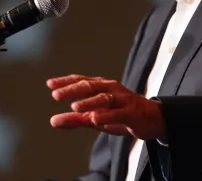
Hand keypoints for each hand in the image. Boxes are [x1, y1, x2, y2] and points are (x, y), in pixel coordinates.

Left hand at [47, 74, 166, 141]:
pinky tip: (96, 119)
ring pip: (104, 98)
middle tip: (56, 95)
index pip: (81, 81)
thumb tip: (53, 121)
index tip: (50, 84)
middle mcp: (111, 89)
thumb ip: (76, 119)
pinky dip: (107, 116)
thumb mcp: (96, 118)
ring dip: (89, 102)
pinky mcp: (132, 112)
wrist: (152, 120)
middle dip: (73, 90)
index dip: (66, 82)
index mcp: (102, 87)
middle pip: (90, 86)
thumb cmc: (122, 115)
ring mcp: (122, 100)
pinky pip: (118, 113)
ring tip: (75, 107)